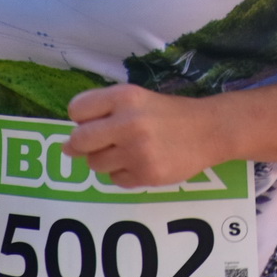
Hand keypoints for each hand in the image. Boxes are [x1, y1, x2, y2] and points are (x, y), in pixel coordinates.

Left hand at [66, 84, 228, 188]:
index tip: (96, 121)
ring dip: (105, 160)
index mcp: (125, 96)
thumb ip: (103, 113)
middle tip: (102, 143)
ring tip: (128, 151)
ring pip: (94, 164)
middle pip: (79, 140)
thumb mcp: (138, 99)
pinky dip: (123, 173)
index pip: (77, 109)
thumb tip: (66, 145)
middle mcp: (128, 122)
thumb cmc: (168, 113)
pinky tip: (141, 162)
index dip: (81, 118)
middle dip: (83, 145)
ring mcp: (137, 151)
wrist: (210, 130)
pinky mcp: (145, 174)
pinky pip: (115, 180)